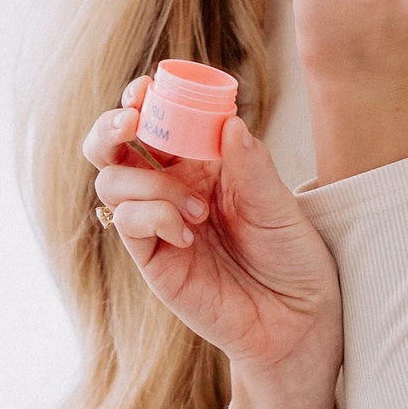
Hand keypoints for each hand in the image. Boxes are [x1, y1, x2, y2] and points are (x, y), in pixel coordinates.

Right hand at [85, 78, 340, 408]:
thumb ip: (251, 163)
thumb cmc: (291, 253)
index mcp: (199, 158)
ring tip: (197, 209)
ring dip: (150, 183)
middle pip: (111, 145)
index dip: (140, 99)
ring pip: (111, 180)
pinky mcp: (152, 259)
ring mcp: (156, 221)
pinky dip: (152, 216)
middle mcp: (170, 184)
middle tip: (130, 122)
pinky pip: (127, 222)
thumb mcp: (278, 202)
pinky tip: (187, 233)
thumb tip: (230, 121)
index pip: (155, 118)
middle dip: (110, 127)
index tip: (145, 89)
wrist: (297, 319)